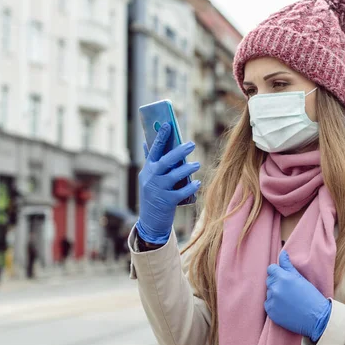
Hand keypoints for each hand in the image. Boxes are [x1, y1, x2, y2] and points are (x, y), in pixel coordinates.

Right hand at [136, 122, 200, 244]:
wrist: (150, 221)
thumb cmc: (153, 195)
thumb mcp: (148, 178)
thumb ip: (151, 161)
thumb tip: (146, 142)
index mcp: (147, 169)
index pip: (154, 149)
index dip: (160, 136)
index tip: (167, 124)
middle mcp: (151, 178)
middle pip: (166, 161)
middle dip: (178, 151)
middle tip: (191, 144)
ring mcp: (158, 190)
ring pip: (174, 176)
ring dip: (187, 169)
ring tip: (197, 164)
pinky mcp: (167, 202)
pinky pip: (181, 192)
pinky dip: (190, 187)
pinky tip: (197, 183)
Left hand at [265, 250, 331, 341]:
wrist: (316, 318)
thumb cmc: (311, 296)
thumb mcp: (300, 278)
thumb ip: (288, 265)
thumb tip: (282, 253)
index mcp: (283, 278)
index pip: (271, 269)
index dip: (277, 271)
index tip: (283, 276)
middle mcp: (275, 288)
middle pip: (269, 280)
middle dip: (276, 282)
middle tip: (289, 289)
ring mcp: (272, 301)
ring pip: (269, 292)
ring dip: (276, 294)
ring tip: (289, 299)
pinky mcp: (271, 312)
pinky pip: (268, 304)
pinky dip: (274, 305)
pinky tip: (285, 307)